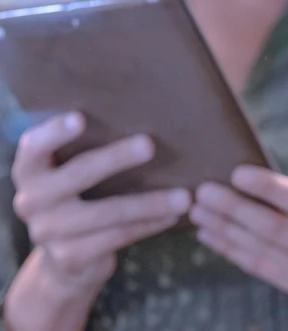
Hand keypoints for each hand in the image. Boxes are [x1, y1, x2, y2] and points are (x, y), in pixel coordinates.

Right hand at [6, 113, 190, 312]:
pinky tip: (173, 215)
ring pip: (106, 214)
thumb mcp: (69, 167)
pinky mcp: (69, 258)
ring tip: (184, 196)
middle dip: (116, 158)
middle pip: (78, 174)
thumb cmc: (78, 191)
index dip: (56, 132)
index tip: (81, 117)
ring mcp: (48, 233)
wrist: (64, 257)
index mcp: (29, 168)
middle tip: (150, 145)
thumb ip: (87, 141)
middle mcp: (31, 200)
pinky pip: (117, 238)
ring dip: (149, 203)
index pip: (35, 145)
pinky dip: (149, 225)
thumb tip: (143, 103)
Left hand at [192, 167, 287, 330]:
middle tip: (203, 191)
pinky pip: (259, 268)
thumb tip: (263, 186)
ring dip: (224, 230)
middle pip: (271, 229)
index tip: (237, 172)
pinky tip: (211, 236)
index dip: (267, 187)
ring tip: (197, 212)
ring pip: (258, 250)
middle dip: (233, 209)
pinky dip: (232, 250)